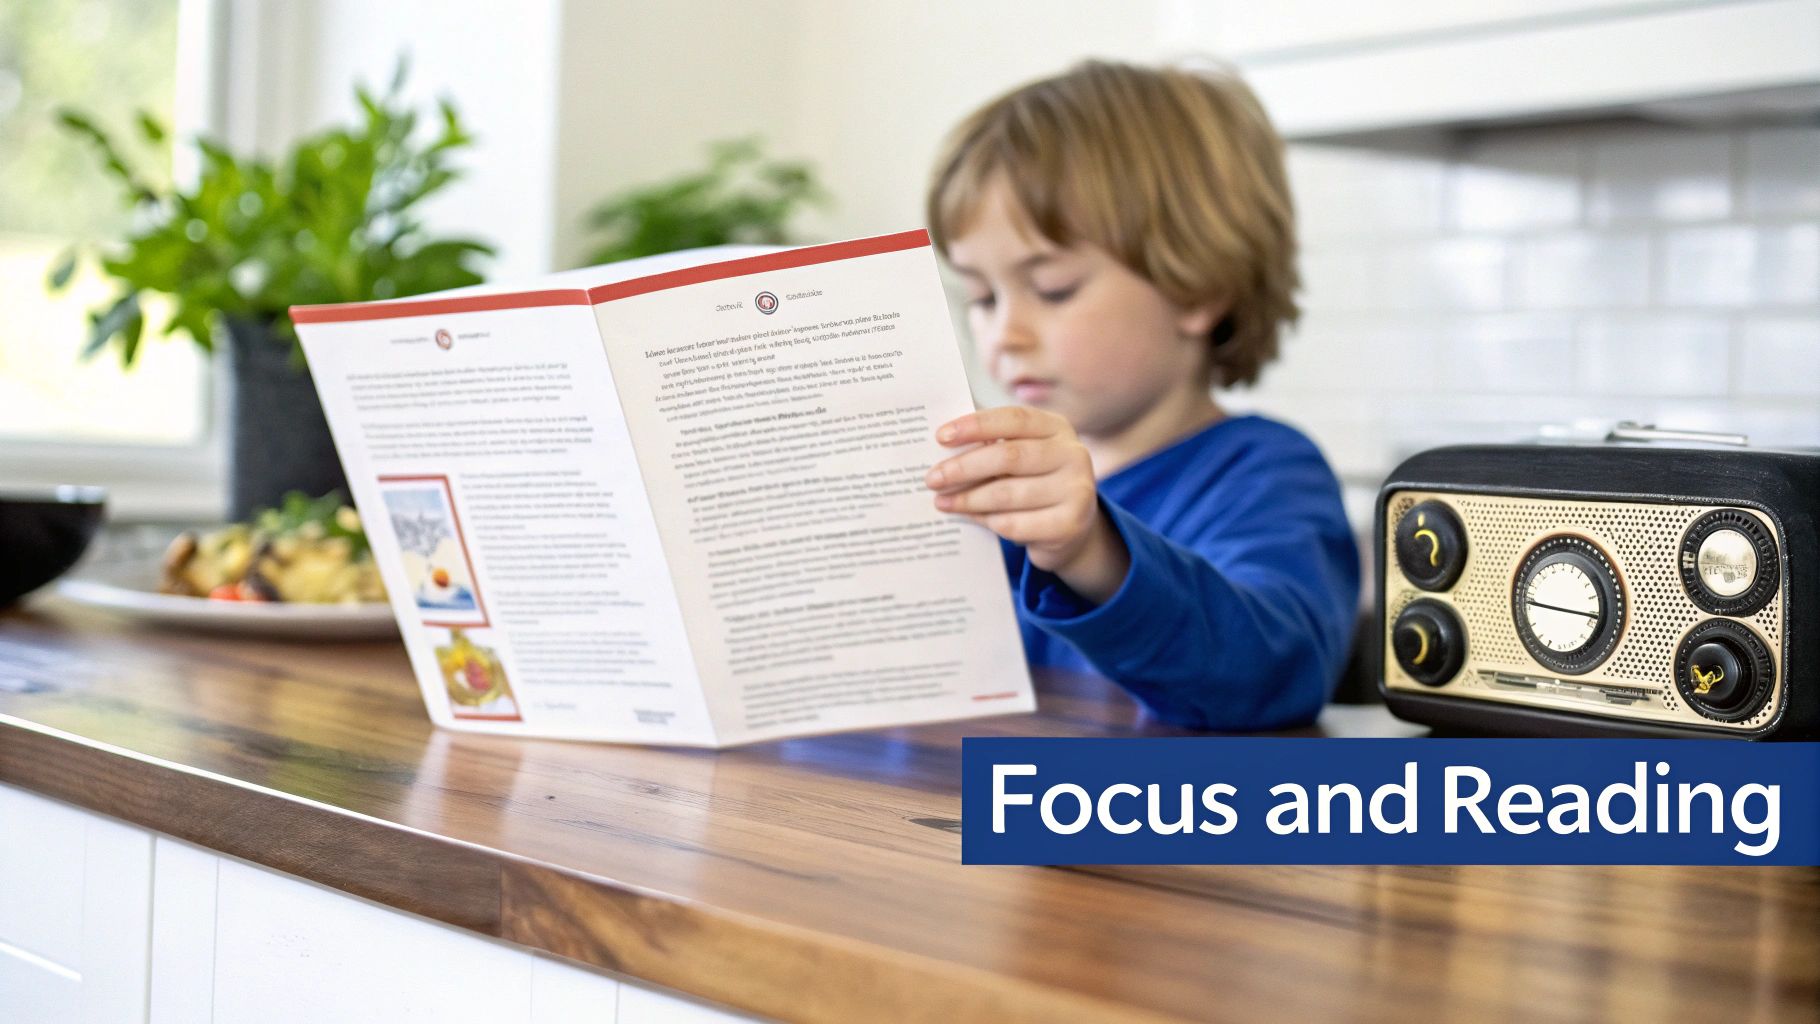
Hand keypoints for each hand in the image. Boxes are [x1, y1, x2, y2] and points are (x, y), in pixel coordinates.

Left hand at [926, 406, 1129, 602]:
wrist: (1071, 529)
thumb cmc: (1034, 483)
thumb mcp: (1020, 458)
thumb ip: (991, 446)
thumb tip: (943, 446)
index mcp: (1057, 428)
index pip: (1014, 419)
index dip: (976, 426)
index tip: (941, 437)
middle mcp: (1073, 454)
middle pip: (1009, 456)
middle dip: (964, 467)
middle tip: (932, 479)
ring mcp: (1076, 490)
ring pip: (1008, 494)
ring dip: (968, 499)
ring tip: (942, 502)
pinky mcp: (1069, 525)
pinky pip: (1015, 524)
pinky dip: (987, 521)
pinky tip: (970, 518)